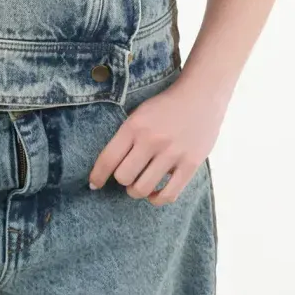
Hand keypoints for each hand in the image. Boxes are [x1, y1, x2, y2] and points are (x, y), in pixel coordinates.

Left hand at [89, 77, 225, 203]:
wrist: (201, 95)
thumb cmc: (166, 106)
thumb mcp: (140, 113)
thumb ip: (127, 137)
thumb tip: (111, 166)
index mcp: (135, 126)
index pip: (108, 158)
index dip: (97, 175)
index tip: (94, 184)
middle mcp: (152, 140)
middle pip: (124, 177)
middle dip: (121, 180)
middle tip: (126, 176)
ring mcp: (172, 153)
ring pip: (143, 189)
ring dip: (137, 191)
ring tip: (139, 185)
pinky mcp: (190, 164)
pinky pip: (169, 195)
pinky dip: (157, 199)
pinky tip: (155, 193)